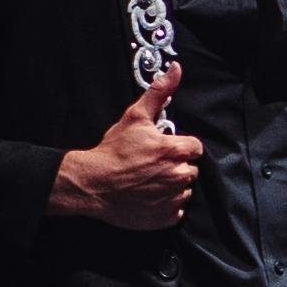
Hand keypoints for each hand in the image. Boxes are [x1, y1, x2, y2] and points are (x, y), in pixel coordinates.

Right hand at [54, 68, 201, 230]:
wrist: (92, 183)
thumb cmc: (113, 150)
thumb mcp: (135, 117)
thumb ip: (160, 92)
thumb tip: (176, 69)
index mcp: (176, 151)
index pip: (194, 147)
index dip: (179, 146)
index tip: (163, 149)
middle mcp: (179, 175)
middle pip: (190, 168)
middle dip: (176, 165)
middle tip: (152, 165)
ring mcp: (173, 198)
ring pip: (184, 190)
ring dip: (172, 185)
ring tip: (149, 180)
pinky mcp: (167, 217)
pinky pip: (176, 210)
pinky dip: (166, 205)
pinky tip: (148, 196)